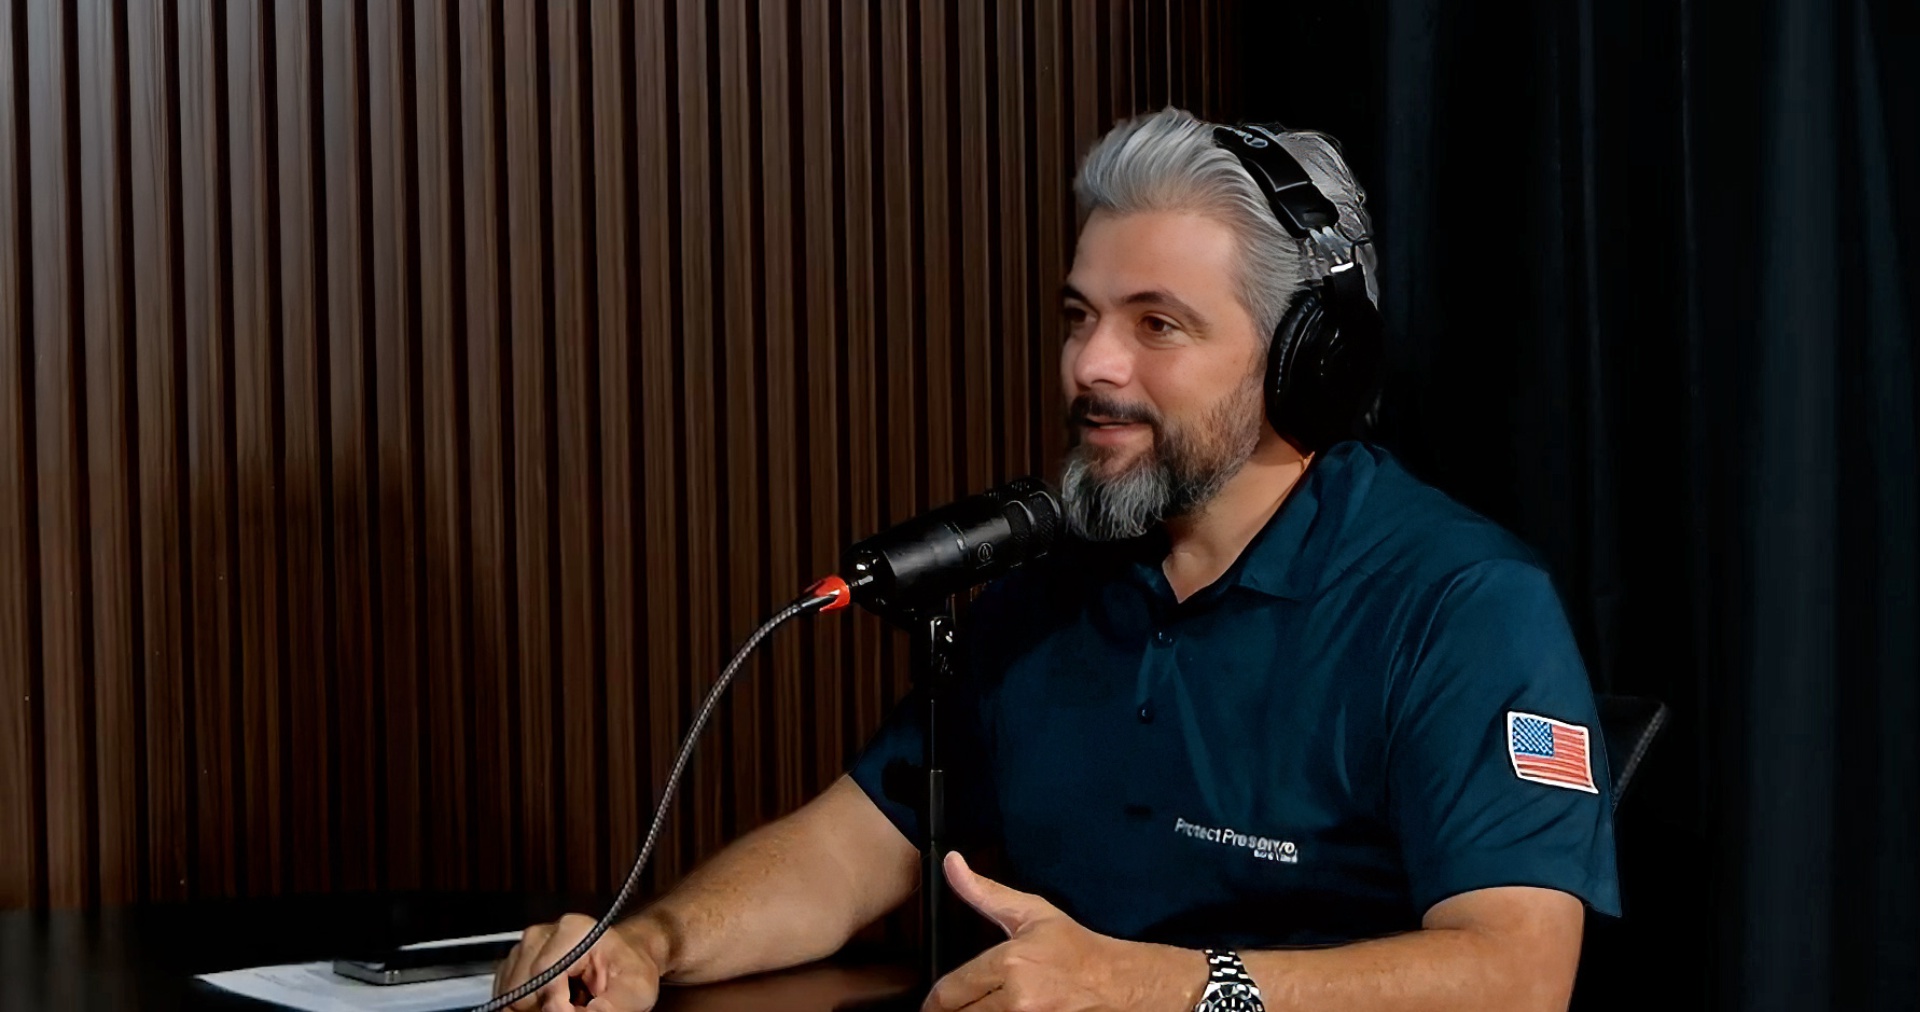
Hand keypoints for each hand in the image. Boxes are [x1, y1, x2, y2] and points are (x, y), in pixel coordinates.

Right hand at [493, 914, 663, 1011]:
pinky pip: (508, 995)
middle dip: (543, 1007)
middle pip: (522, 988)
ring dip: (535, 1007)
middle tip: (575, 1005)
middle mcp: (542, 934)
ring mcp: (525, 947)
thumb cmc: (631, 971)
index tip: (576, 1010)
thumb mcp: (634, 990)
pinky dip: (527, 1005)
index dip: (556, 1006)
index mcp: (573, 931)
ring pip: (511, 995)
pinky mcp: (515, 962)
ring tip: (567, 1002)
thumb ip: (610, 1006)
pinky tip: (553, 1000)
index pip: (545, 978)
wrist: (625, 959)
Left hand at [923, 852, 1202, 1011]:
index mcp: (1009, 963)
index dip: (934, 1002)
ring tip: (979, 1009)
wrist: (1120, 982)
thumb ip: (984, 893)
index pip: (950, 992)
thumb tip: (951, 863)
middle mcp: (1018, 998)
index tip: (932, 1005)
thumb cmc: (1075, 948)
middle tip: (954, 1008)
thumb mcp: (1031, 914)